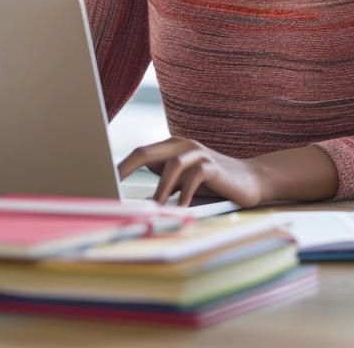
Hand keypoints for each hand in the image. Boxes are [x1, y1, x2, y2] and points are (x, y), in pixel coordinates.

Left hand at [117, 137, 266, 208]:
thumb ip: (163, 182)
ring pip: (171, 165)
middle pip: (146, 152)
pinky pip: (195, 176)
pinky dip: (186, 193)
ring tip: (153, 207)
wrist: (251, 180)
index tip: (102, 180)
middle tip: (110, 186)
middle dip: (125, 170)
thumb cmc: (212, 184)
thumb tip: (135, 199)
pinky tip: (181, 207)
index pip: (139, 154)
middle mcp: (181, 145)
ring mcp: (198, 153)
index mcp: (170, 148)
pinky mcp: (213, 165)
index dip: (120, 167)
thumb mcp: (183, 182)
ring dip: (160, 188)